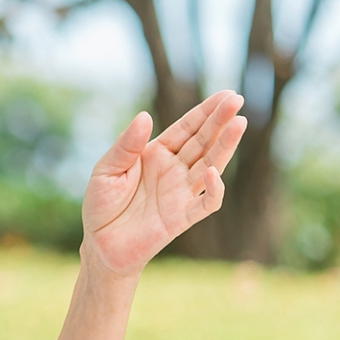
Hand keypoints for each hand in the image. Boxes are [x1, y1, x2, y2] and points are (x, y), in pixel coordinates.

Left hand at [81, 91, 246, 279]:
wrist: (99, 244)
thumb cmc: (101, 205)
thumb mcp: (106, 170)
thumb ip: (126, 146)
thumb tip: (145, 117)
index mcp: (156, 154)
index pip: (187, 128)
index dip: (206, 112)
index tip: (226, 95)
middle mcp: (173, 170)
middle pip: (203, 142)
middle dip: (220, 121)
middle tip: (238, 100)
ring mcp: (181, 193)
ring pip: (210, 166)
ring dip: (225, 147)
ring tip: (239, 124)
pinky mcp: (182, 218)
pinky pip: (206, 204)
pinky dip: (213, 190)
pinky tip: (212, 172)